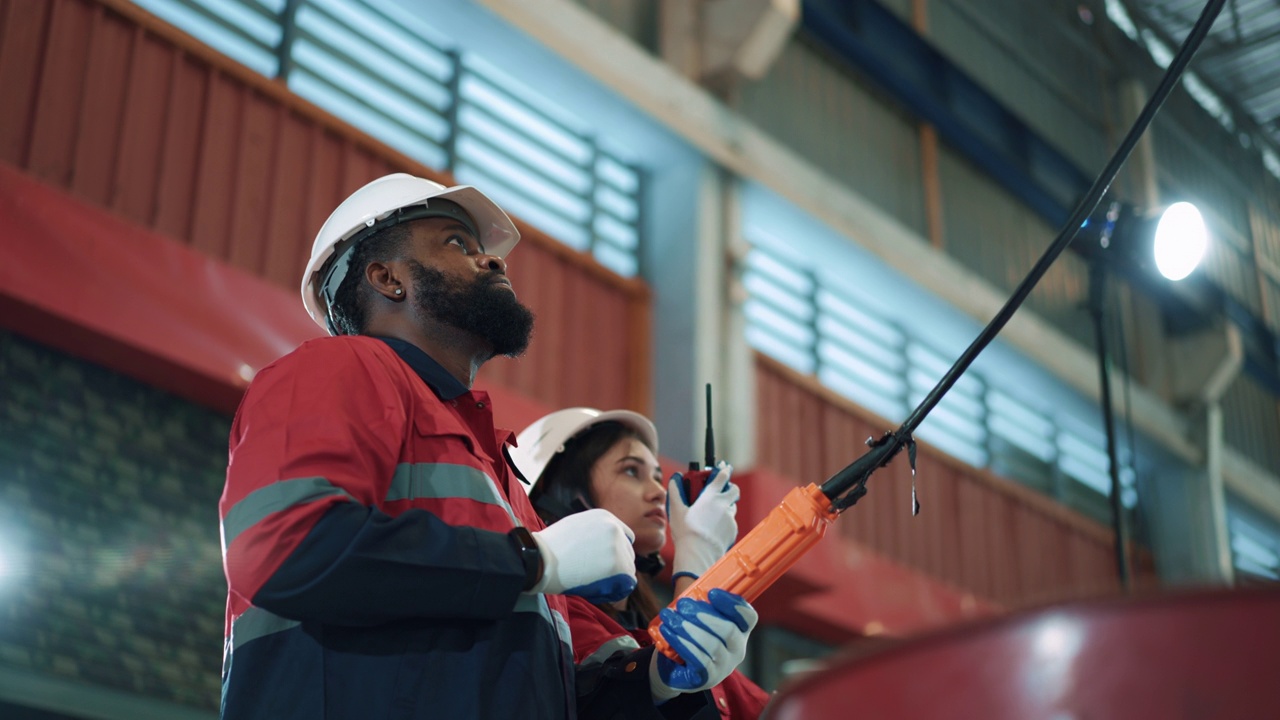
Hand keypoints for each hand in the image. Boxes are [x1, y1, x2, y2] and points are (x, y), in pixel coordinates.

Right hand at [530, 509, 636, 602]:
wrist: (540, 559)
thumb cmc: (550, 547)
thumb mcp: (575, 526)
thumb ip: (594, 531)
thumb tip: (603, 546)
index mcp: (604, 517)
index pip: (625, 535)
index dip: (617, 551)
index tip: (608, 562)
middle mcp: (614, 528)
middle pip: (628, 552)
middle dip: (617, 566)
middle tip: (599, 577)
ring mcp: (616, 545)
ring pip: (629, 568)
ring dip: (616, 579)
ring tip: (595, 584)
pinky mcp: (616, 564)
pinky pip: (627, 582)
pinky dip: (618, 589)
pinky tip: (601, 591)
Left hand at [648, 588, 757, 700]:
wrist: (675, 668)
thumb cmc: (691, 636)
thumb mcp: (699, 618)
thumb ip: (702, 604)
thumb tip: (693, 589)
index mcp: (740, 632)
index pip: (748, 617)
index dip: (732, 604)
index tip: (711, 592)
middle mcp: (737, 650)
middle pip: (729, 630)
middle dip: (704, 614)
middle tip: (682, 604)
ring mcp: (724, 666)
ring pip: (712, 645)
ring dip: (688, 628)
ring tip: (670, 616)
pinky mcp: (708, 678)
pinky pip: (698, 660)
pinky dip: (681, 643)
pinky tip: (668, 631)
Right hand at [668, 461, 738, 579]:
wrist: (698, 554)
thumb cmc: (686, 532)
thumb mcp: (676, 510)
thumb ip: (675, 492)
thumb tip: (674, 479)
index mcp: (710, 497)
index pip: (721, 477)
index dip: (724, 470)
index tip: (725, 468)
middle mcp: (723, 505)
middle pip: (733, 490)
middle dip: (729, 488)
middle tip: (720, 493)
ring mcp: (730, 518)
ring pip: (732, 507)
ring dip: (726, 506)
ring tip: (713, 514)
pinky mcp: (733, 530)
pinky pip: (731, 522)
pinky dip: (725, 522)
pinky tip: (714, 529)